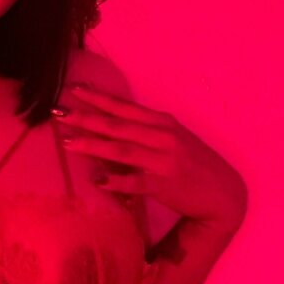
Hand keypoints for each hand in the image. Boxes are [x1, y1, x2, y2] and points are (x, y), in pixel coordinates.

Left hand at [53, 83, 248, 231]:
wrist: (225, 194)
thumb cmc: (194, 165)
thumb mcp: (171, 141)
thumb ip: (143, 134)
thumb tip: (107, 130)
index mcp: (162, 123)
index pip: (124, 107)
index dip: (98, 98)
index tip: (73, 89)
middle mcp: (162, 137)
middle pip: (117, 126)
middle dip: (86, 118)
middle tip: (59, 113)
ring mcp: (163, 160)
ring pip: (122, 150)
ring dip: (93, 146)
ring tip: (68, 142)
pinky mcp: (165, 185)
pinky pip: (135, 182)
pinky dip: (116, 180)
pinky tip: (97, 180)